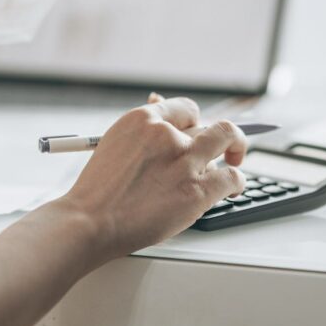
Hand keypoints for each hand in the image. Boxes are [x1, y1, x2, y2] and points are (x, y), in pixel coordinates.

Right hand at [58, 97, 247, 258]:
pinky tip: (233, 188)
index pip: (186, 109)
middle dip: (219, 136)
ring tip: (232, 162)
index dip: (196, 122)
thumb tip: (159, 104)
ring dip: (233, 152)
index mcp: (144, 119)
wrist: (88, 222)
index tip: (199, 132)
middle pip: (209, 123)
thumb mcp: (114, 144)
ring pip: (227, 140)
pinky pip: (232, 176)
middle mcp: (167, 135)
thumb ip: (143, 129)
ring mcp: (184, 161)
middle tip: (224, 147)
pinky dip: (237, 181)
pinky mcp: (197, 190)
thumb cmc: (98, 190)